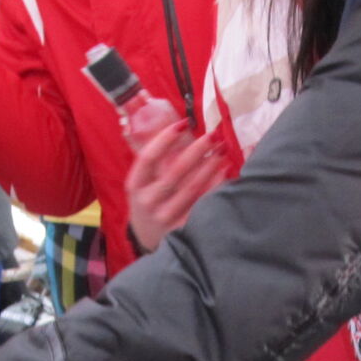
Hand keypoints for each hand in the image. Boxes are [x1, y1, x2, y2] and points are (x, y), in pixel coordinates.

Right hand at [125, 118, 232, 251]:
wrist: (148, 237)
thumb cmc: (150, 199)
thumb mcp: (143, 181)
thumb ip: (157, 158)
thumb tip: (181, 125)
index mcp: (135, 185)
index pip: (148, 157)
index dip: (165, 139)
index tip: (184, 123)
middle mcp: (148, 201)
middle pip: (175, 171)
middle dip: (197, 150)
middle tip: (213, 134)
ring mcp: (165, 217)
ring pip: (192, 188)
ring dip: (210, 165)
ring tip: (223, 149)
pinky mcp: (182, 228)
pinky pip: (203, 204)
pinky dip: (215, 186)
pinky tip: (225, 171)